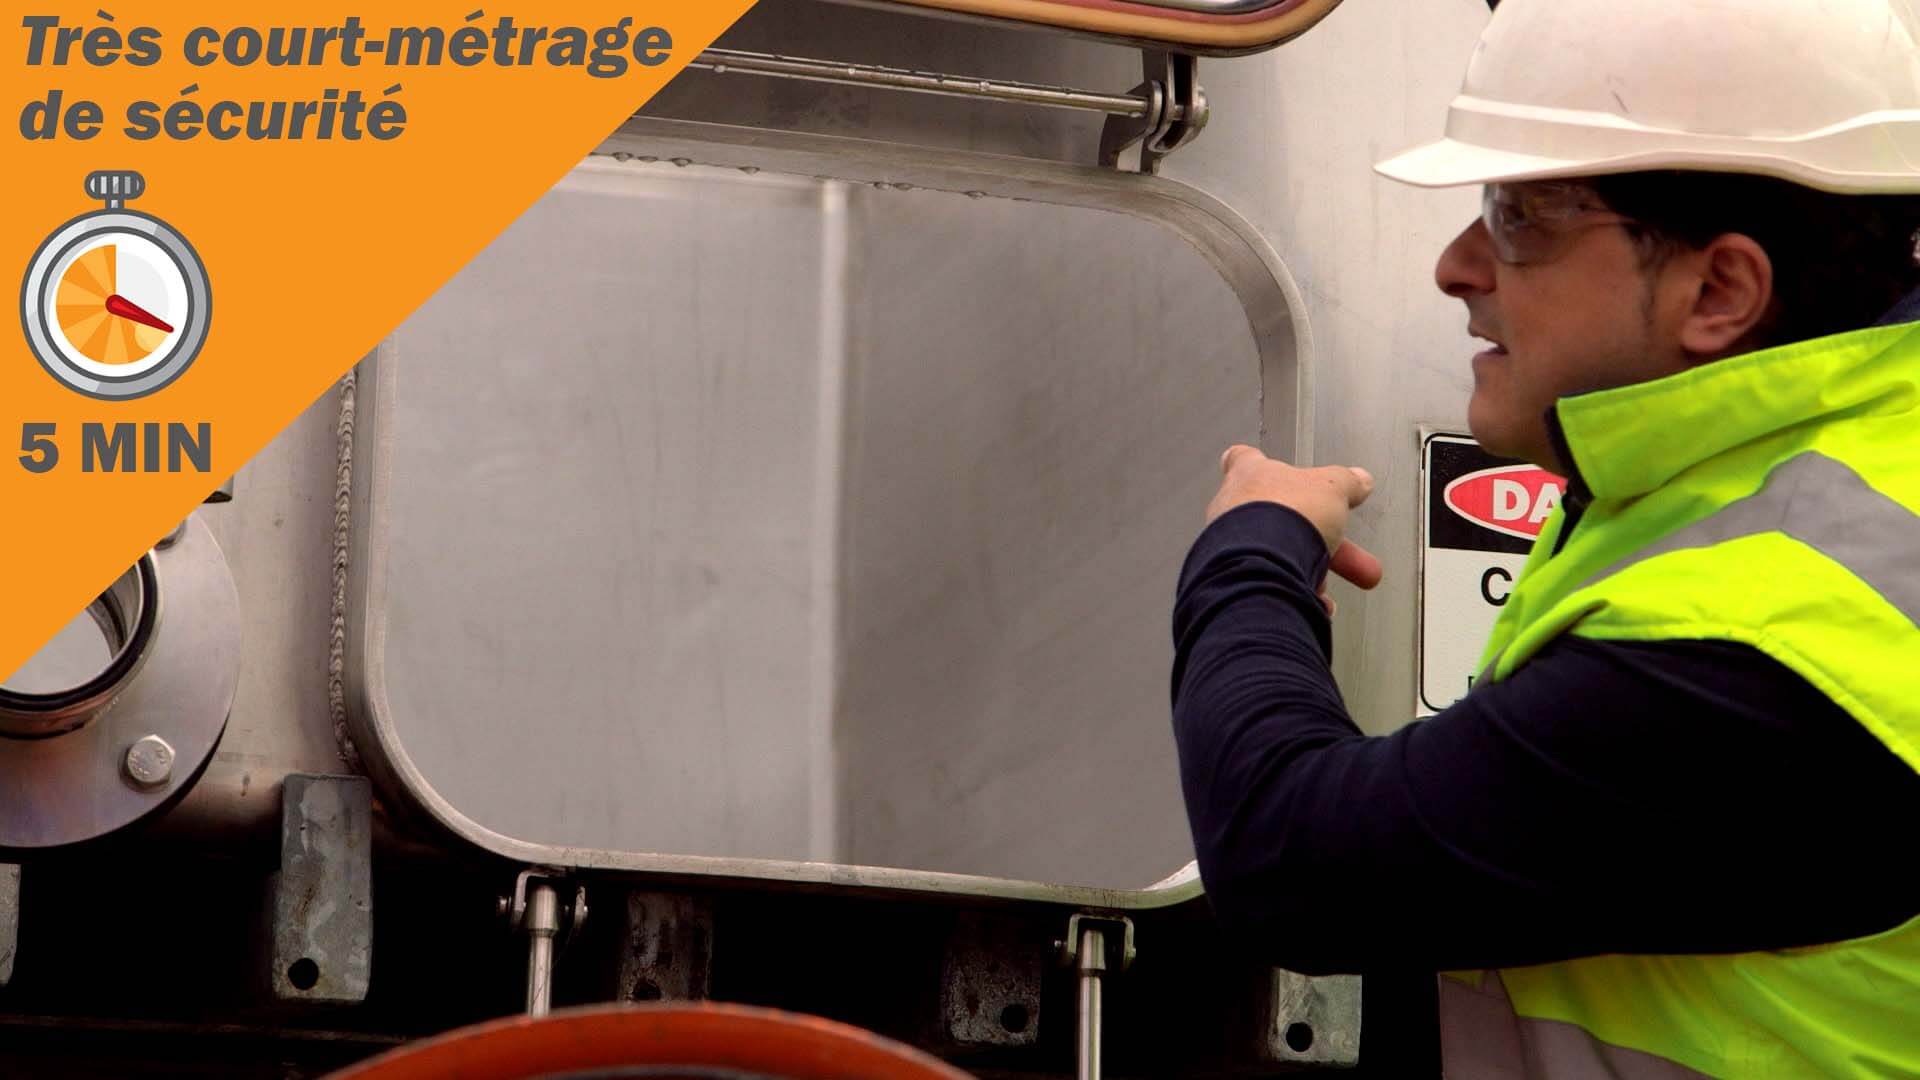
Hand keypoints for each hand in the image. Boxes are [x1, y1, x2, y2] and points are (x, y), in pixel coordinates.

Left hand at [1207, 445, 1383, 611]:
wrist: (1260, 568)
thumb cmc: (1284, 516)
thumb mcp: (1331, 488)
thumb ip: (1346, 482)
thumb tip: (1359, 479)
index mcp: (1251, 475)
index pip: (1245, 459)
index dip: (1261, 463)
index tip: (1275, 474)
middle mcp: (1233, 509)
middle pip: (1282, 520)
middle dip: (1321, 541)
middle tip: (1352, 559)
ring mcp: (1230, 546)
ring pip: (1278, 557)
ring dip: (1310, 572)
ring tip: (1329, 592)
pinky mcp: (1233, 579)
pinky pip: (1269, 586)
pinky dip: (1294, 595)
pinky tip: (1314, 606)